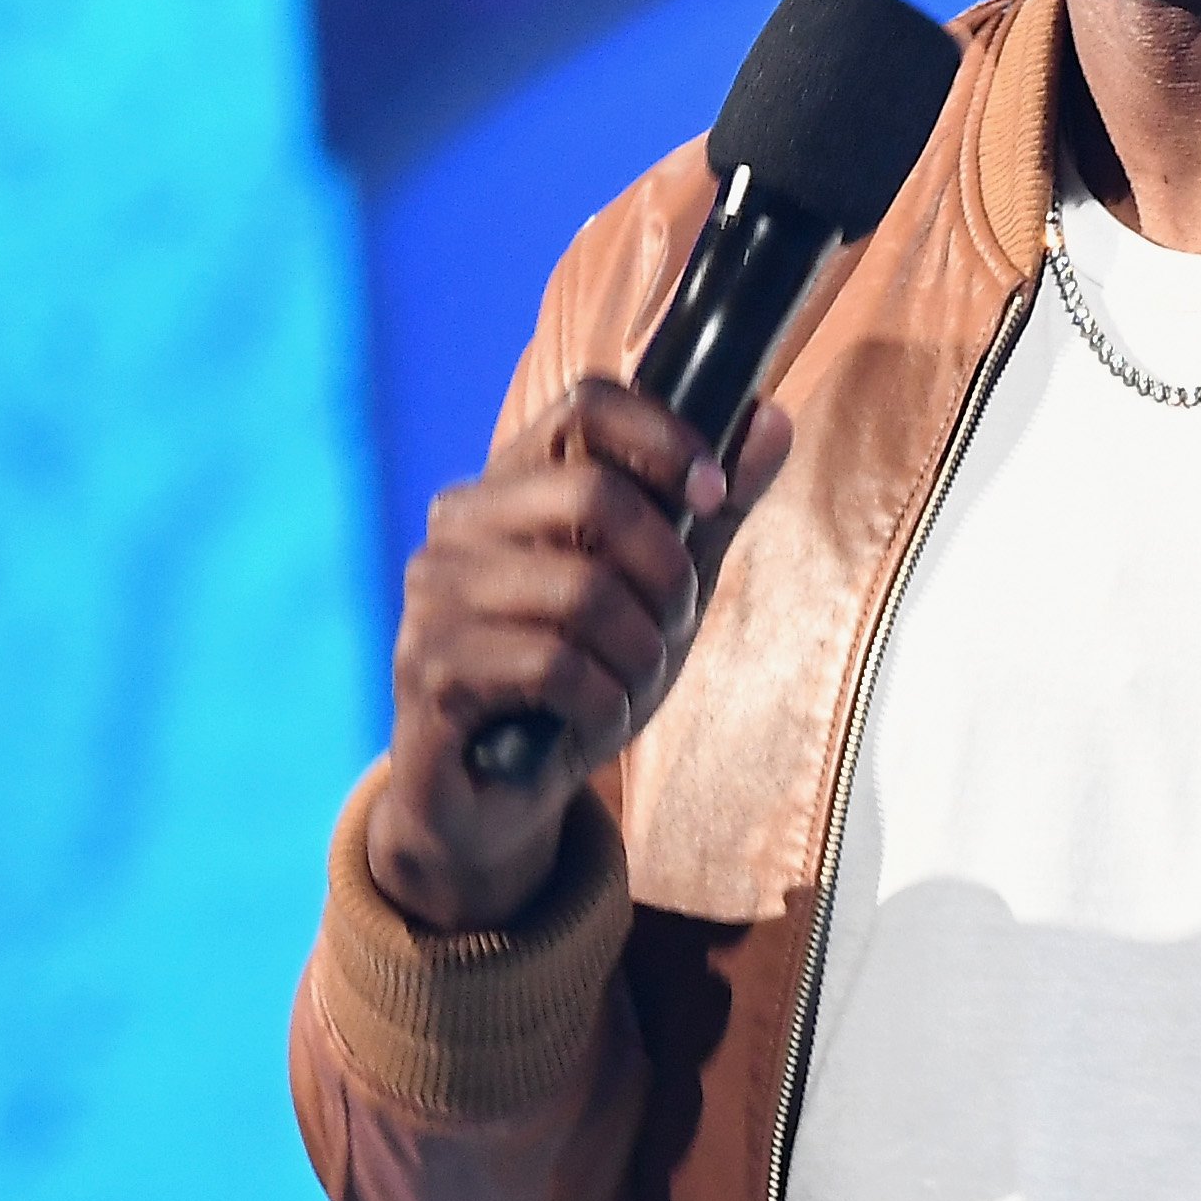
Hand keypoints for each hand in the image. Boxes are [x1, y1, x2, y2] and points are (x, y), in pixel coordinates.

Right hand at [364, 379, 793, 930]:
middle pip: (596, 494)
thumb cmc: (581, 680)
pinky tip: (593, 723)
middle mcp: (458, 524)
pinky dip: (604, 706)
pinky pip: (556, 668)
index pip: (587, 403)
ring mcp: (432, 593)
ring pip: (584, 592)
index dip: (666, 439)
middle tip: (669, 626)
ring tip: (627, 686)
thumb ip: (713, 513)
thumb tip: (771, 419)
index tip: (710, 494)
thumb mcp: (663, 593)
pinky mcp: (429, 666)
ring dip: (638, 655)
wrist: (501, 796)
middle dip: (667, 575)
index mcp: (512, 485)